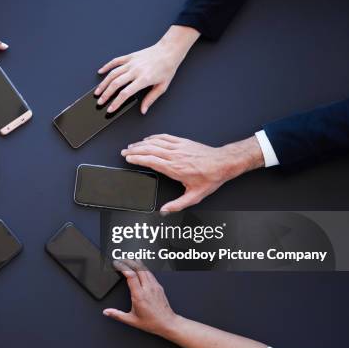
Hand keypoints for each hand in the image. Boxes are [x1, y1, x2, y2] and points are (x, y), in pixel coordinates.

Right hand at [94, 25, 198, 113]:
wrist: (169, 51)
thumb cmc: (167, 68)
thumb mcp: (162, 87)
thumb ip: (151, 99)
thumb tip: (143, 110)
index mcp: (144, 79)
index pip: (125, 93)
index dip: (116, 102)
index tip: (110, 109)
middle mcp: (136, 70)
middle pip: (115, 84)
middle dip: (106, 95)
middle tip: (100, 102)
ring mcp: (131, 62)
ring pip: (113, 73)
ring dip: (103, 83)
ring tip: (97, 92)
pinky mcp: (130, 56)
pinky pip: (115, 61)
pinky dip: (106, 66)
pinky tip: (101, 72)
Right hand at [103, 259, 176, 336]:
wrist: (168, 323)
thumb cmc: (152, 322)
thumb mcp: (132, 320)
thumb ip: (117, 315)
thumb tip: (107, 312)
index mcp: (139, 296)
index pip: (131, 276)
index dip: (123, 267)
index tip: (117, 264)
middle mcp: (148, 289)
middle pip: (138, 269)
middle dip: (129, 262)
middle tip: (121, 259)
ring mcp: (154, 287)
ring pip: (145, 270)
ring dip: (137, 263)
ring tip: (131, 259)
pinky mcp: (159, 287)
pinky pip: (151, 274)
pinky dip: (145, 268)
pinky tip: (142, 267)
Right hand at [121, 134, 264, 211]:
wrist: (223, 163)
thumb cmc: (210, 177)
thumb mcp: (194, 196)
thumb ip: (177, 204)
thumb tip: (165, 211)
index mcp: (174, 168)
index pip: (151, 161)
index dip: (137, 158)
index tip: (128, 158)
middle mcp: (175, 156)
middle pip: (149, 149)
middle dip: (134, 150)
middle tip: (125, 152)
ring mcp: (178, 147)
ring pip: (155, 142)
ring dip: (141, 143)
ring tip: (132, 146)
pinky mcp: (183, 142)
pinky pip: (165, 137)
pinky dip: (154, 137)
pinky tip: (148, 139)